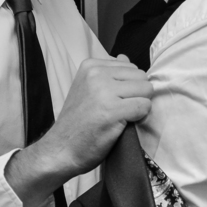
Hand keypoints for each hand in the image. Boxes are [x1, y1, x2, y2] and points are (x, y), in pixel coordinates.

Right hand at [6, 56, 152, 206]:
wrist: (61, 149)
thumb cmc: (78, 122)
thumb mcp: (88, 88)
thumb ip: (108, 73)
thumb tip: (125, 57)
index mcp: (91, 66)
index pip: (131, 67)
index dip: (130, 87)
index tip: (114, 100)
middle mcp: (96, 74)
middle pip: (141, 76)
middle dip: (138, 94)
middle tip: (120, 109)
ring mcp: (103, 91)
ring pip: (146, 90)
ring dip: (140, 105)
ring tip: (120, 116)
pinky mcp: (111, 111)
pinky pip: (144, 107)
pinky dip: (139, 117)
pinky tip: (122, 124)